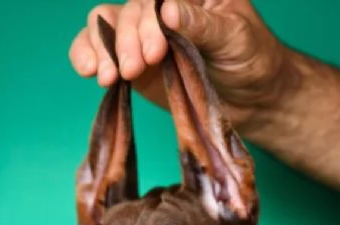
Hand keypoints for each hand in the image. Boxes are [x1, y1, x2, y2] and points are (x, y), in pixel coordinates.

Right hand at [69, 0, 292, 129]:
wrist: (252, 100)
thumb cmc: (252, 60)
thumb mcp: (235, 37)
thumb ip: (202, 25)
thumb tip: (167, 11)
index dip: (146, 19)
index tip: (155, 51)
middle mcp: (161, 8)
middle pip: (127, 11)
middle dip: (126, 41)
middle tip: (135, 71)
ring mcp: (143, 36)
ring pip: (105, 26)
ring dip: (102, 50)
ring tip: (108, 78)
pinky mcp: (134, 65)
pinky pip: (100, 52)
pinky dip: (86, 57)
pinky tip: (89, 71)